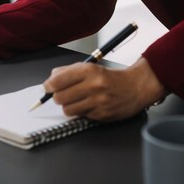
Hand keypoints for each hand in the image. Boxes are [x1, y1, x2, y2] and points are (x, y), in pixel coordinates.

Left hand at [43, 57, 167, 121]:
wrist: (136, 87)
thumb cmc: (111, 77)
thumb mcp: (90, 66)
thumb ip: (68, 71)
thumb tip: (50, 80)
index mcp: (88, 71)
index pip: (58, 80)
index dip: (48, 86)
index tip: (48, 87)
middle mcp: (94, 86)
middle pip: (59, 98)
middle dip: (58, 97)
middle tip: (64, 94)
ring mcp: (98, 102)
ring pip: (68, 110)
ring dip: (69, 106)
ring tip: (77, 100)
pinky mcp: (102, 115)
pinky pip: (81, 116)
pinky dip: (81, 112)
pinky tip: (89, 105)